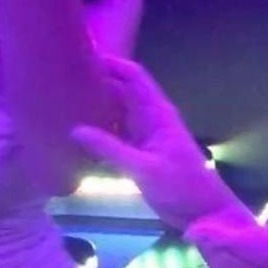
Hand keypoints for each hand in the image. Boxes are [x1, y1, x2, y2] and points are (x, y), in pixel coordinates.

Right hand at [73, 55, 234, 228]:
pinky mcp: (140, 154)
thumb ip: (109, 149)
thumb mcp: (143, 168)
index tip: (83, 55)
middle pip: (121, 92)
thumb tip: (74, 130)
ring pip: (117, 114)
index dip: (111, 63)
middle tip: (63, 79)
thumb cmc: (181, 186)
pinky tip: (77, 136)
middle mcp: (150, 119)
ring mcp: (145, 136)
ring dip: (97, 108)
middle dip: (98, 83)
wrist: (204, 213)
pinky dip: (100, 133)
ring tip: (63, 102)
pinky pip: (116, 136)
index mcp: (157, 113)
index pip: (133, 76)